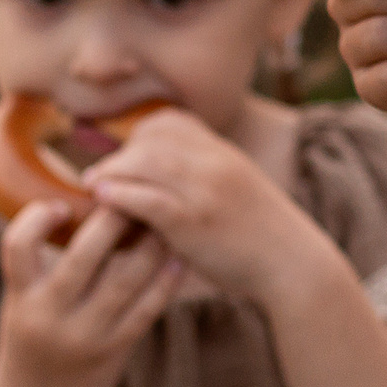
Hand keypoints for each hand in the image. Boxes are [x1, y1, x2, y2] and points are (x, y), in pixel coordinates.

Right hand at [0, 203, 181, 386]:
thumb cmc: (28, 355)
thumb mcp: (21, 310)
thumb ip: (43, 272)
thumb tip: (77, 219)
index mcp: (20, 300)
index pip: (16, 246)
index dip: (36, 218)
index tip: (61, 202)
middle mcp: (48, 316)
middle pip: (82, 255)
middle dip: (111, 218)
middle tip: (131, 192)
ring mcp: (82, 337)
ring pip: (123, 278)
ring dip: (148, 244)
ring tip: (163, 219)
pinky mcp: (112, 353)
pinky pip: (145, 309)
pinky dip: (164, 281)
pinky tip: (178, 261)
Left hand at [87, 111, 338, 313]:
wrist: (293, 264)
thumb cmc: (261, 234)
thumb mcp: (237, 189)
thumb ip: (205, 176)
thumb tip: (165, 177)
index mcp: (223, 153)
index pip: (170, 122)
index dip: (140, 135)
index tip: (125, 156)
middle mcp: (214, 163)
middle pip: (152, 139)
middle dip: (119, 155)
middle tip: (97, 176)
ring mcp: (206, 191)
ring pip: (147, 163)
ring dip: (112, 171)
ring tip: (92, 186)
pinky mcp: (196, 222)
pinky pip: (151, 199)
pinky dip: (122, 195)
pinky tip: (104, 198)